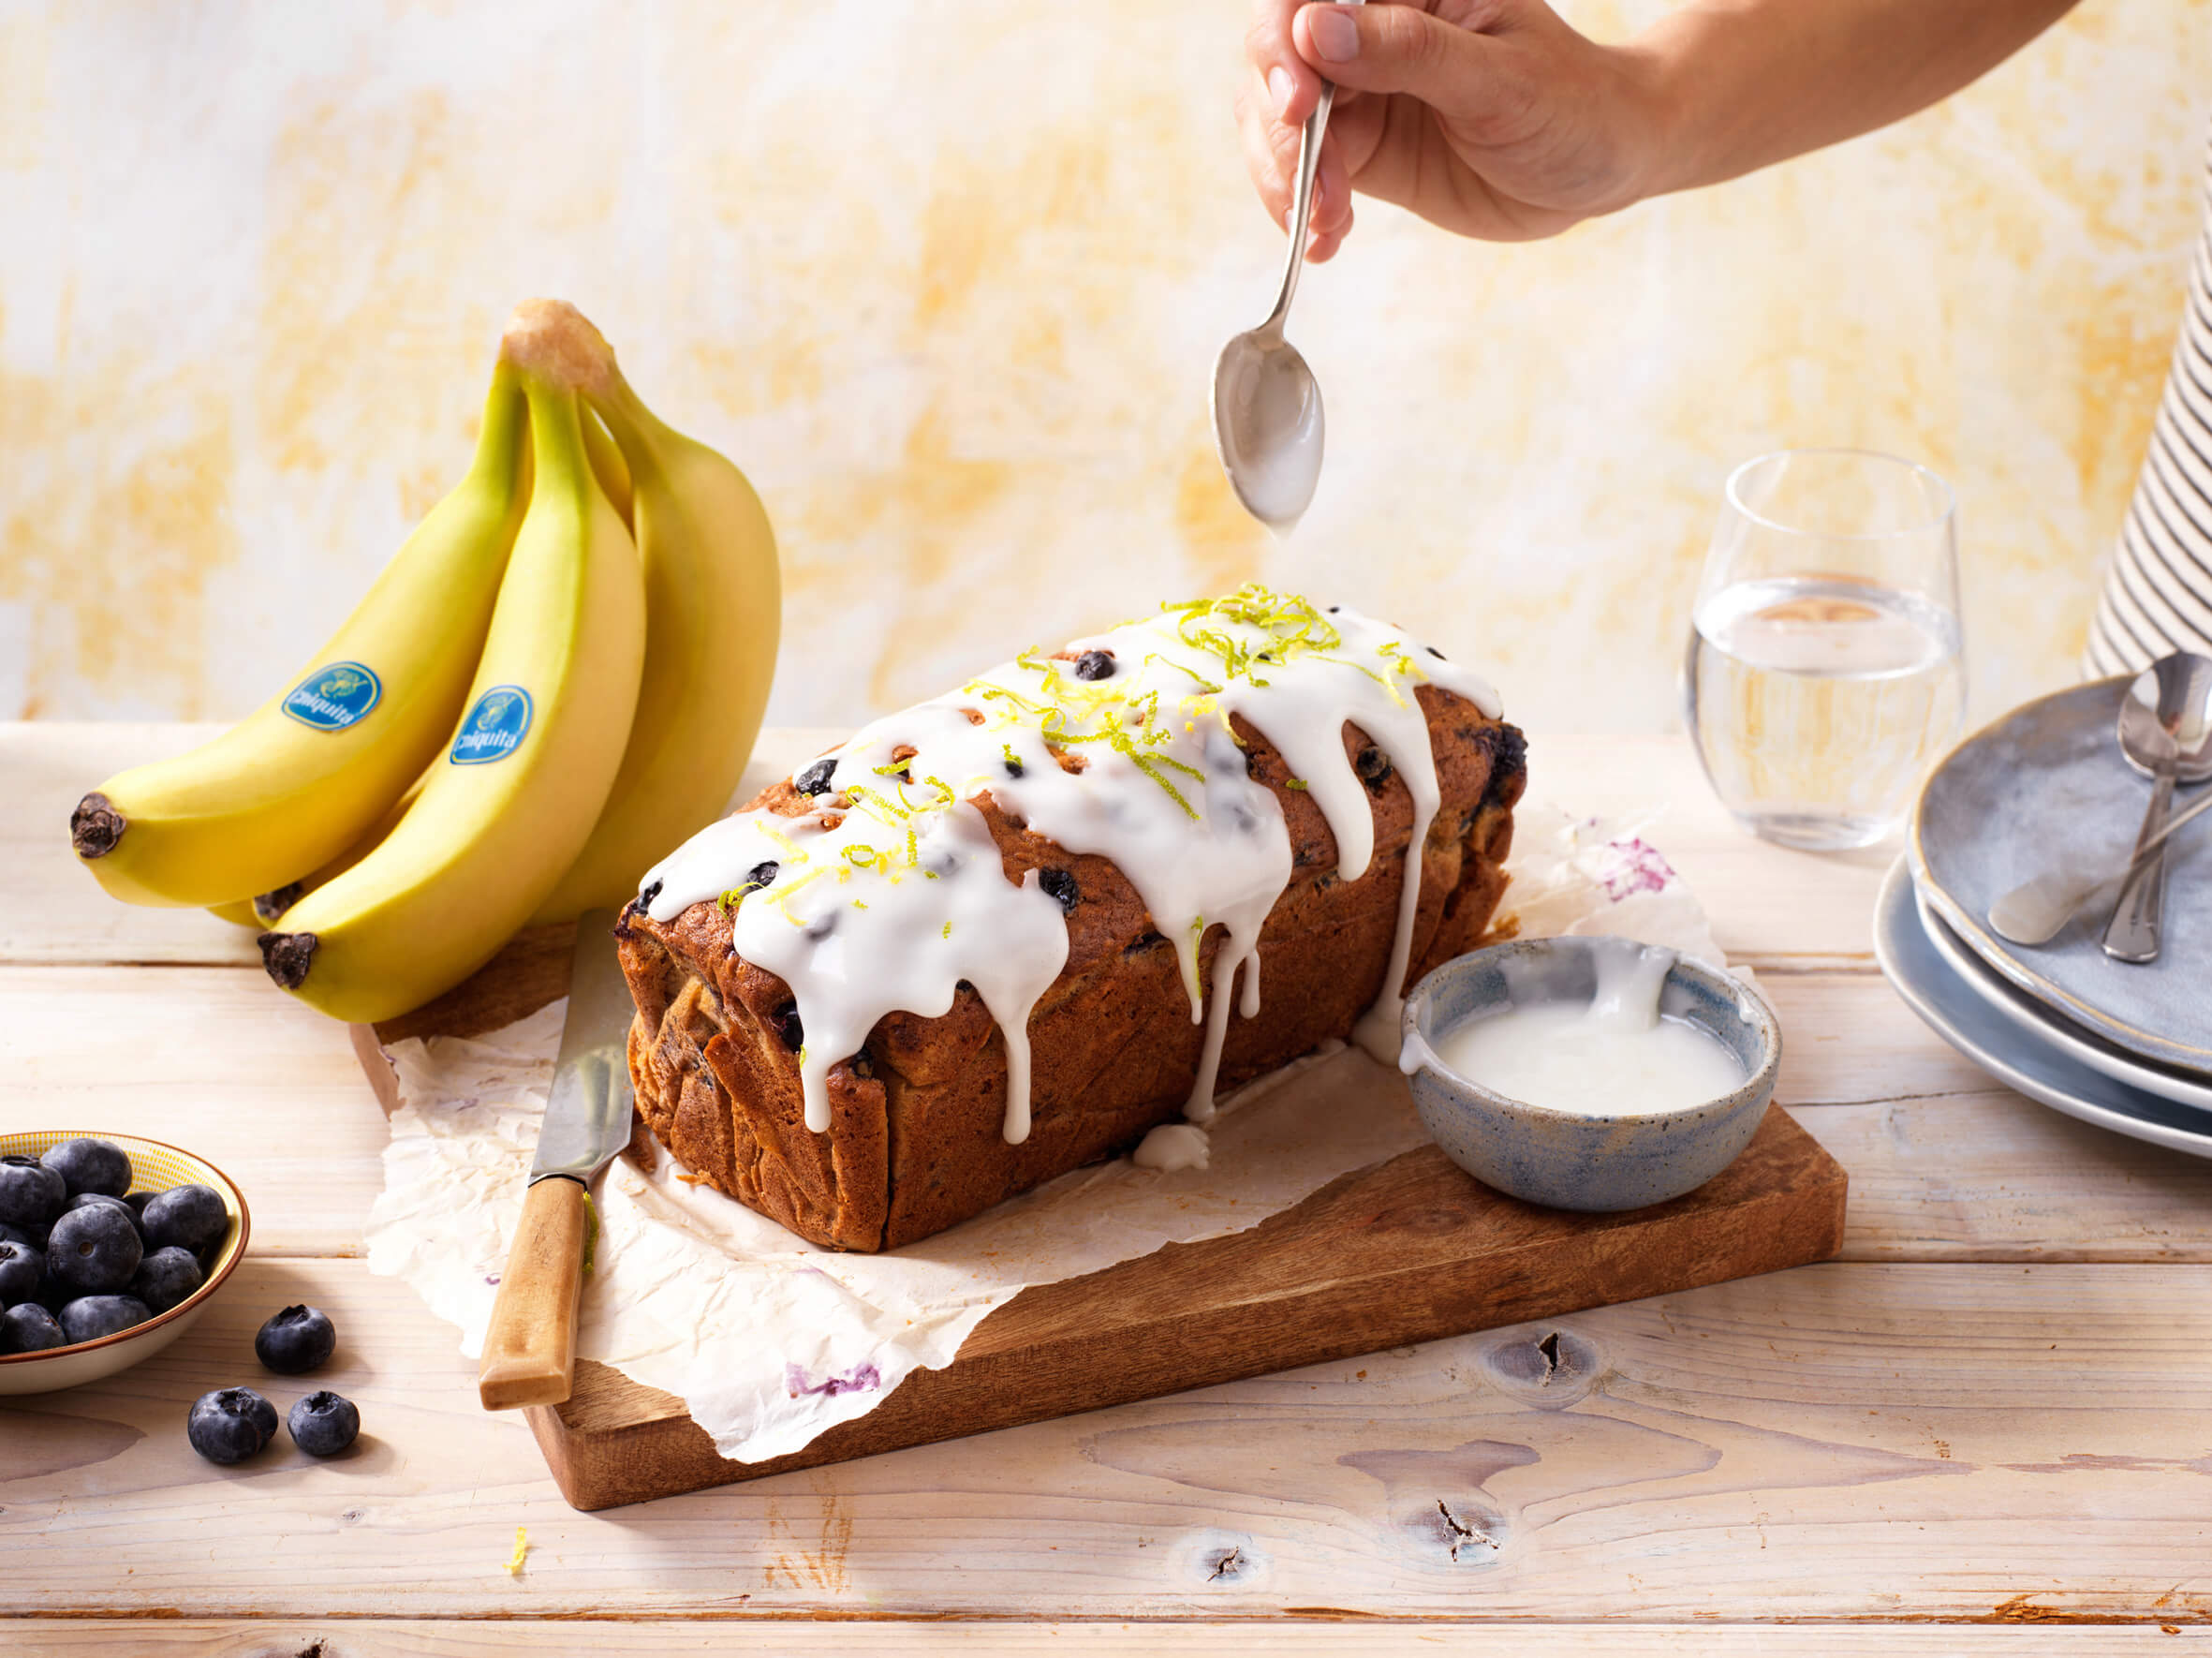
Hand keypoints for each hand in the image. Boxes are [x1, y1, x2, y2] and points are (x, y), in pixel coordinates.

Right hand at [1236, 0, 1670, 258]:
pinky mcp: (1362, 150)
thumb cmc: (1571, 106)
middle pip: (1278, 63)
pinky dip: (1303, 211)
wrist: (1603, 164)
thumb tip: (1316, 31)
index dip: (1285, 48)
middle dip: (1281, 131)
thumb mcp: (1499, 80)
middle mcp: (1373, 31)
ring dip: (1286, 178)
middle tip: (1311, 189)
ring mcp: (1362, 92)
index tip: (1299, 108)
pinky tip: (1328, 241)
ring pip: (1277, 123)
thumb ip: (1409, 52)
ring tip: (1324, 223)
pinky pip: (1304, 174)